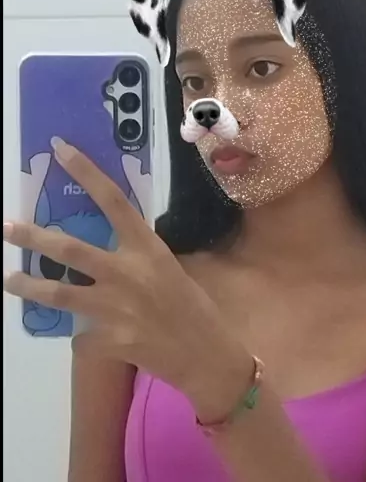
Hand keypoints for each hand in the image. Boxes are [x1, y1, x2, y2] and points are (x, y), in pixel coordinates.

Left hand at [4, 138, 250, 418]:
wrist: (206, 355)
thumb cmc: (195, 307)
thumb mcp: (171, 269)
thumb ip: (139, 259)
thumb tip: (111, 254)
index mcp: (148, 248)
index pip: (113, 200)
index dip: (86, 172)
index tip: (60, 149)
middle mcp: (127, 272)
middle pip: (69, 249)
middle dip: (32, 238)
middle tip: (6, 227)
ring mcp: (114, 307)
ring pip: (58, 293)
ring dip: (28, 286)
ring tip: (9, 279)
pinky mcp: (108, 340)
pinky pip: (81, 336)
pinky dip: (82, 335)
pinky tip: (90, 337)